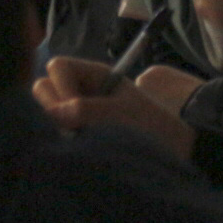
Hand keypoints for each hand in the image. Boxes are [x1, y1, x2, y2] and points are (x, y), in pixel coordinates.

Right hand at [32, 56, 196, 158]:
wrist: (177, 155)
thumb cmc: (153, 128)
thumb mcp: (121, 114)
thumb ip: (85, 110)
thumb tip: (50, 114)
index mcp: (94, 75)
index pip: (58, 67)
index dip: (63, 87)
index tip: (78, 112)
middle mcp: (81, 89)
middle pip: (45, 86)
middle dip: (55, 107)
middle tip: (76, 129)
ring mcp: (76, 111)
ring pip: (45, 109)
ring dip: (56, 124)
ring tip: (79, 141)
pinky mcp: (75, 132)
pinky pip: (52, 129)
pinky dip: (59, 138)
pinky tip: (78, 149)